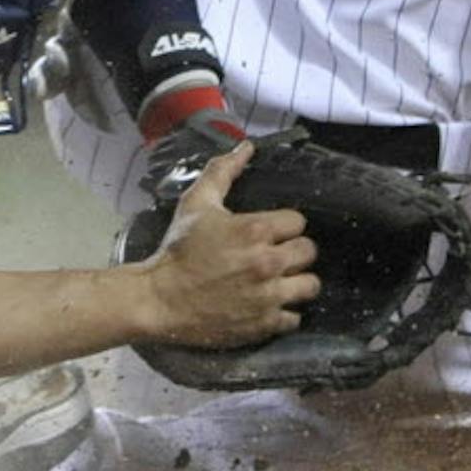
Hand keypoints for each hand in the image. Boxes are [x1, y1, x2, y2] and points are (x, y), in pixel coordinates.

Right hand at [131, 141, 318, 346]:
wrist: (159, 300)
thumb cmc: (178, 249)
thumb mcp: (196, 203)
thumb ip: (223, 171)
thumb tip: (246, 147)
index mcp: (255, 230)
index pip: (298, 221)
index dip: (284, 225)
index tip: (270, 231)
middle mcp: (268, 262)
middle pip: (309, 252)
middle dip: (294, 251)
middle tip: (276, 254)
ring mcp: (269, 296)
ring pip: (310, 285)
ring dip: (297, 281)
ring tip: (280, 280)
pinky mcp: (265, 324)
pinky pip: (295, 317)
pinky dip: (284, 312)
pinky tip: (269, 304)